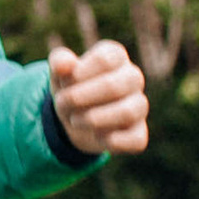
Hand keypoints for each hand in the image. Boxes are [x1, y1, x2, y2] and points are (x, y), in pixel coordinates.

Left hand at [51, 38, 149, 157]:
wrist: (75, 118)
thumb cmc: (71, 88)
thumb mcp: (60, 73)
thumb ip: (59, 62)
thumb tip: (64, 64)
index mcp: (116, 56)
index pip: (104, 60)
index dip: (79, 74)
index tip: (64, 83)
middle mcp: (133, 78)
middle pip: (114, 86)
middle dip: (80, 98)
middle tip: (62, 104)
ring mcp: (139, 106)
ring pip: (127, 113)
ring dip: (94, 119)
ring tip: (75, 120)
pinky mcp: (139, 133)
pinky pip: (136, 140)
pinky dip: (113, 141)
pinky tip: (97, 136)